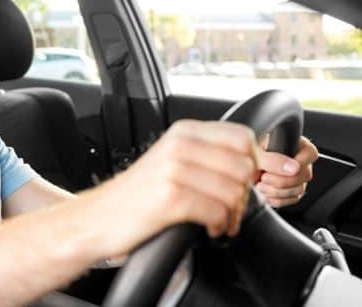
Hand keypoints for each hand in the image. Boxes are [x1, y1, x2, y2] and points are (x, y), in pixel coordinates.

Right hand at [86, 120, 258, 257]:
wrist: (98, 217)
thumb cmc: (137, 194)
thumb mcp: (173, 161)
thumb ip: (210, 155)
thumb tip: (263, 162)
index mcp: (184, 132)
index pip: (243, 136)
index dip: (258, 162)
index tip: (260, 181)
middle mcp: (180, 145)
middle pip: (244, 166)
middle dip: (246, 194)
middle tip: (232, 210)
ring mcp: (174, 169)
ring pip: (234, 190)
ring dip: (234, 215)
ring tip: (221, 222)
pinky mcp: (171, 197)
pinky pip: (217, 211)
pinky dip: (220, 226)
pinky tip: (210, 229)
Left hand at [254, 136, 316, 207]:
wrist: (243, 165)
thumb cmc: (250, 153)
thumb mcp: (257, 152)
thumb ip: (273, 158)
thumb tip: (292, 168)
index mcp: (296, 146)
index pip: (310, 154)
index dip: (298, 163)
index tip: (283, 168)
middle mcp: (300, 162)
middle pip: (304, 175)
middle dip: (282, 180)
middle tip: (264, 177)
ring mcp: (297, 178)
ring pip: (298, 189)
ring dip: (277, 191)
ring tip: (260, 185)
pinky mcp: (292, 191)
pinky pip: (292, 200)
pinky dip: (277, 199)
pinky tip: (265, 194)